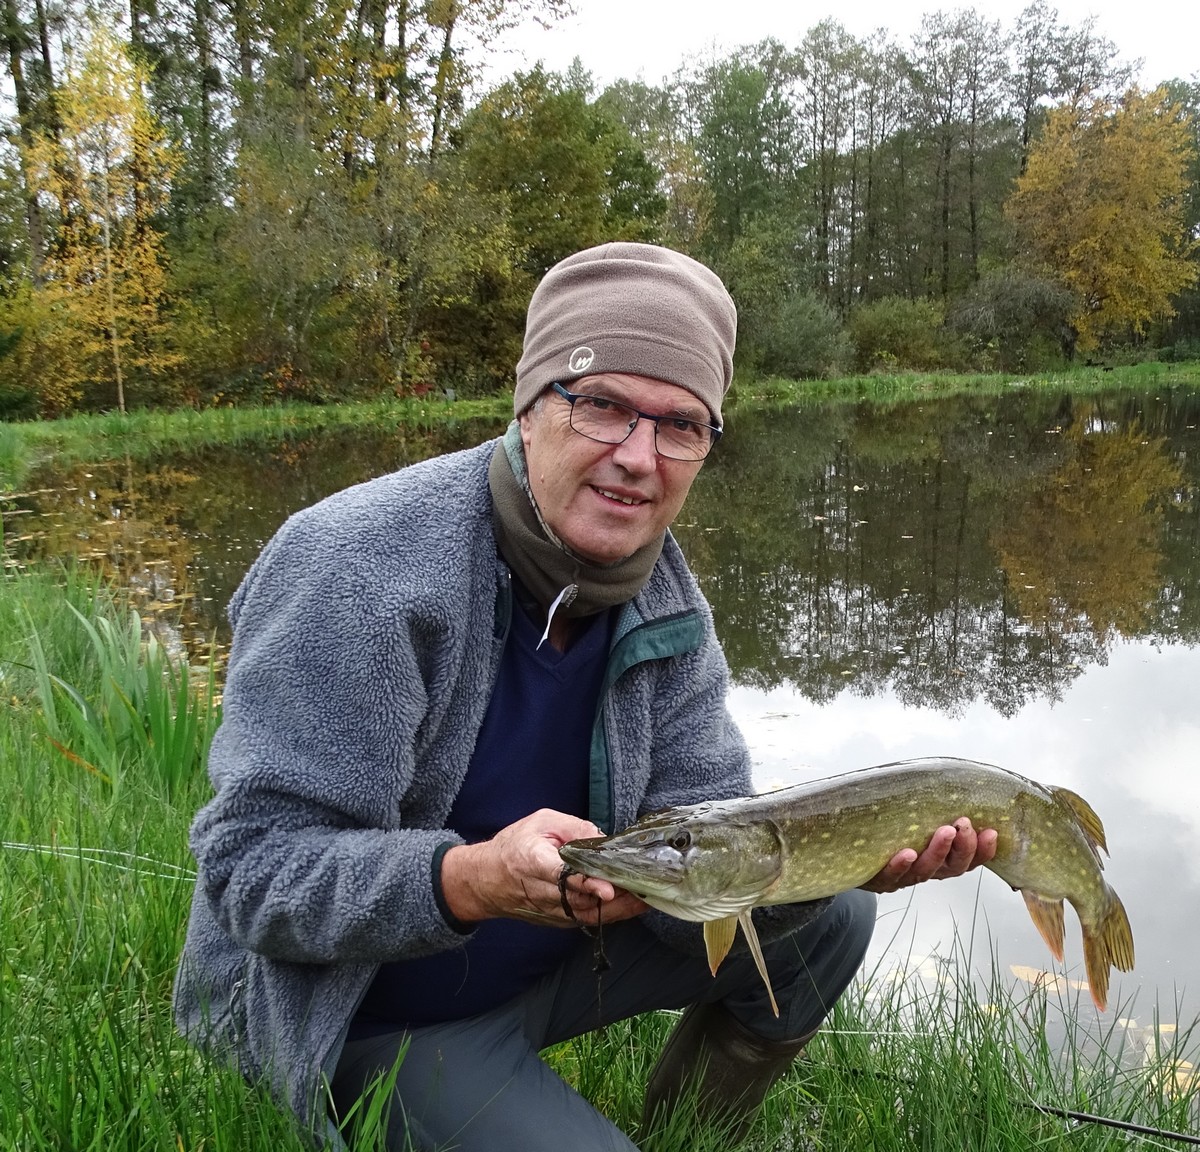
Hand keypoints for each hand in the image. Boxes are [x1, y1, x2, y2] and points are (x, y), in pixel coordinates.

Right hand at [439, 808, 647, 928]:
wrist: (485, 880)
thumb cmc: (514, 845)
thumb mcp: (541, 822)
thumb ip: (573, 828)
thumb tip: (604, 841)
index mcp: (533, 862)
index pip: (562, 876)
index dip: (587, 883)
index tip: (609, 888)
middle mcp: (541, 891)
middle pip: (581, 900)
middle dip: (616, 897)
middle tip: (645, 889)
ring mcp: (549, 911)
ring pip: (588, 914)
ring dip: (619, 910)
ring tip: (646, 897)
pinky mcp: (557, 921)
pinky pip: (587, 920)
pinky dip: (611, 915)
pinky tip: (631, 905)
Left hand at [860, 818, 998, 893]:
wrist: (854, 855)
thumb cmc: (894, 832)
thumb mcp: (919, 819)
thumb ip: (937, 806)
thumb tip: (957, 776)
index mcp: (942, 859)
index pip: (969, 859)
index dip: (983, 850)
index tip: (992, 831)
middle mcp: (927, 870)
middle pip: (953, 867)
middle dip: (963, 847)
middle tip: (964, 825)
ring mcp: (904, 876)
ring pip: (925, 870)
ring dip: (937, 851)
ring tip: (945, 831)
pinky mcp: (880, 878)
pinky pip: (891, 875)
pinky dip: (900, 865)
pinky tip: (907, 854)